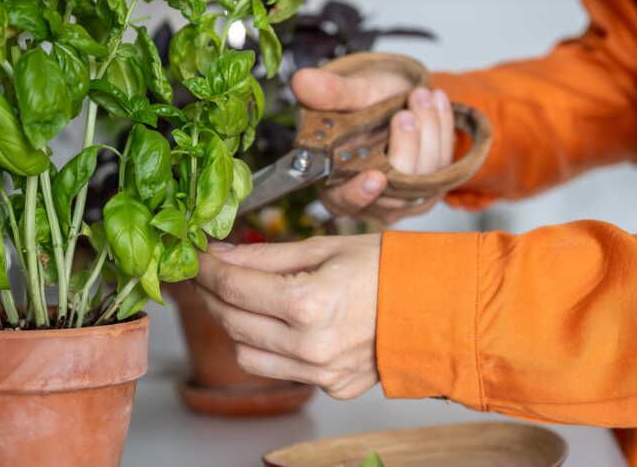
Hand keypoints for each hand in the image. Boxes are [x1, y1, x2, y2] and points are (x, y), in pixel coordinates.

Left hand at [195, 234, 380, 399]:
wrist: (440, 305)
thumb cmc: (388, 268)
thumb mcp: (323, 247)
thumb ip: (265, 255)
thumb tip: (221, 254)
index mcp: (309, 303)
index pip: (233, 286)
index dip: (206, 269)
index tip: (195, 256)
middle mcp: (311, 346)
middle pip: (232, 321)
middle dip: (212, 294)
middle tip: (208, 274)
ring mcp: (321, 373)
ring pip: (246, 354)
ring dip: (233, 325)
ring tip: (239, 298)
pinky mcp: (332, 388)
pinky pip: (280, 371)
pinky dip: (267, 347)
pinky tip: (274, 323)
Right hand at [291, 66, 455, 224]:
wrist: (392, 98)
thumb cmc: (362, 101)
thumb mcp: (346, 93)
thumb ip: (329, 93)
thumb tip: (302, 81)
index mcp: (335, 184)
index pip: (346, 200)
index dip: (359, 193)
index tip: (375, 176)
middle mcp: (370, 200)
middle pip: (394, 188)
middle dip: (405, 146)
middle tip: (406, 111)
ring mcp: (403, 197)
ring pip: (424, 176)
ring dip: (428, 132)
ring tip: (422, 96)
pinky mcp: (431, 187)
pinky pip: (445, 164)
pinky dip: (443, 129)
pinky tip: (436, 103)